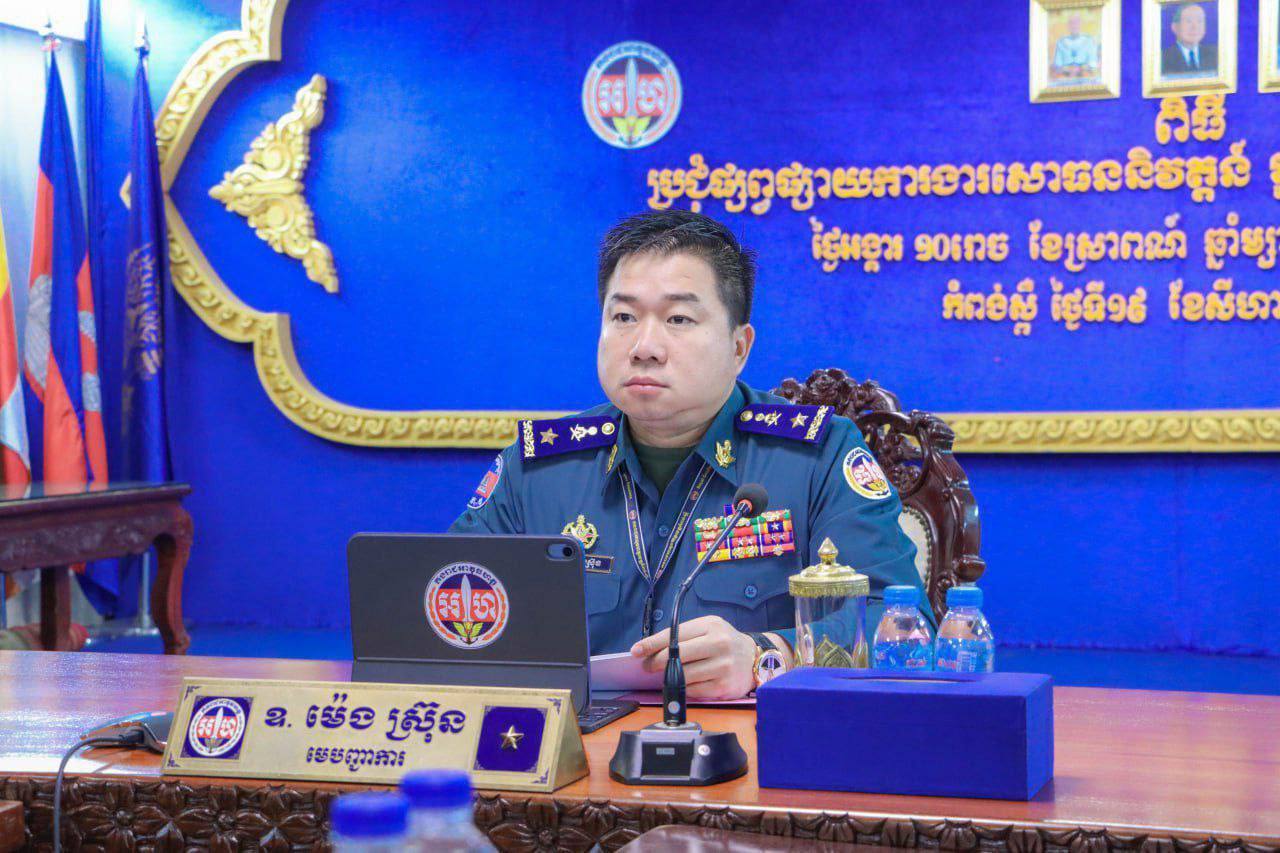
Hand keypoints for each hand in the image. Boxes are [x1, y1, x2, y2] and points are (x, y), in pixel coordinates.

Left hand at [629, 615, 757, 699]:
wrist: (755, 658)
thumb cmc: (724, 642)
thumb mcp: (708, 629)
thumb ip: (684, 636)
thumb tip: (652, 650)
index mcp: (711, 626)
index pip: (674, 635)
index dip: (652, 644)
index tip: (636, 650)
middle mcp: (719, 644)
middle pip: (677, 655)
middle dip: (655, 661)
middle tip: (646, 666)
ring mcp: (723, 666)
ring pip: (683, 674)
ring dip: (668, 676)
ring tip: (664, 674)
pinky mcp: (724, 687)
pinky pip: (693, 690)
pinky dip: (684, 687)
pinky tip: (683, 682)